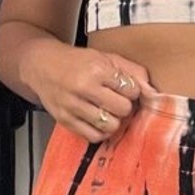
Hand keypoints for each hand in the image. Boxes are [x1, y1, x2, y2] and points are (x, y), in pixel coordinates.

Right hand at [22, 40, 152, 142]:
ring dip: (113, 120)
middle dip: (124, 106)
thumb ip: (133, 72)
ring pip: (110, 125)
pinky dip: (100, 132)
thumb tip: (152, 91)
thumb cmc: (77, 62)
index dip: (132, 91)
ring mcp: (72, 106)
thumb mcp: (106, 57)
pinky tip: (98, 121)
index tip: (124, 88)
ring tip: (107, 111)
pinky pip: (93, 136)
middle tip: (116, 101)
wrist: (42, 65)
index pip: (131, 90)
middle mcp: (83, 88)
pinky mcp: (65, 120)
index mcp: (96, 69)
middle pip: (123, 109)